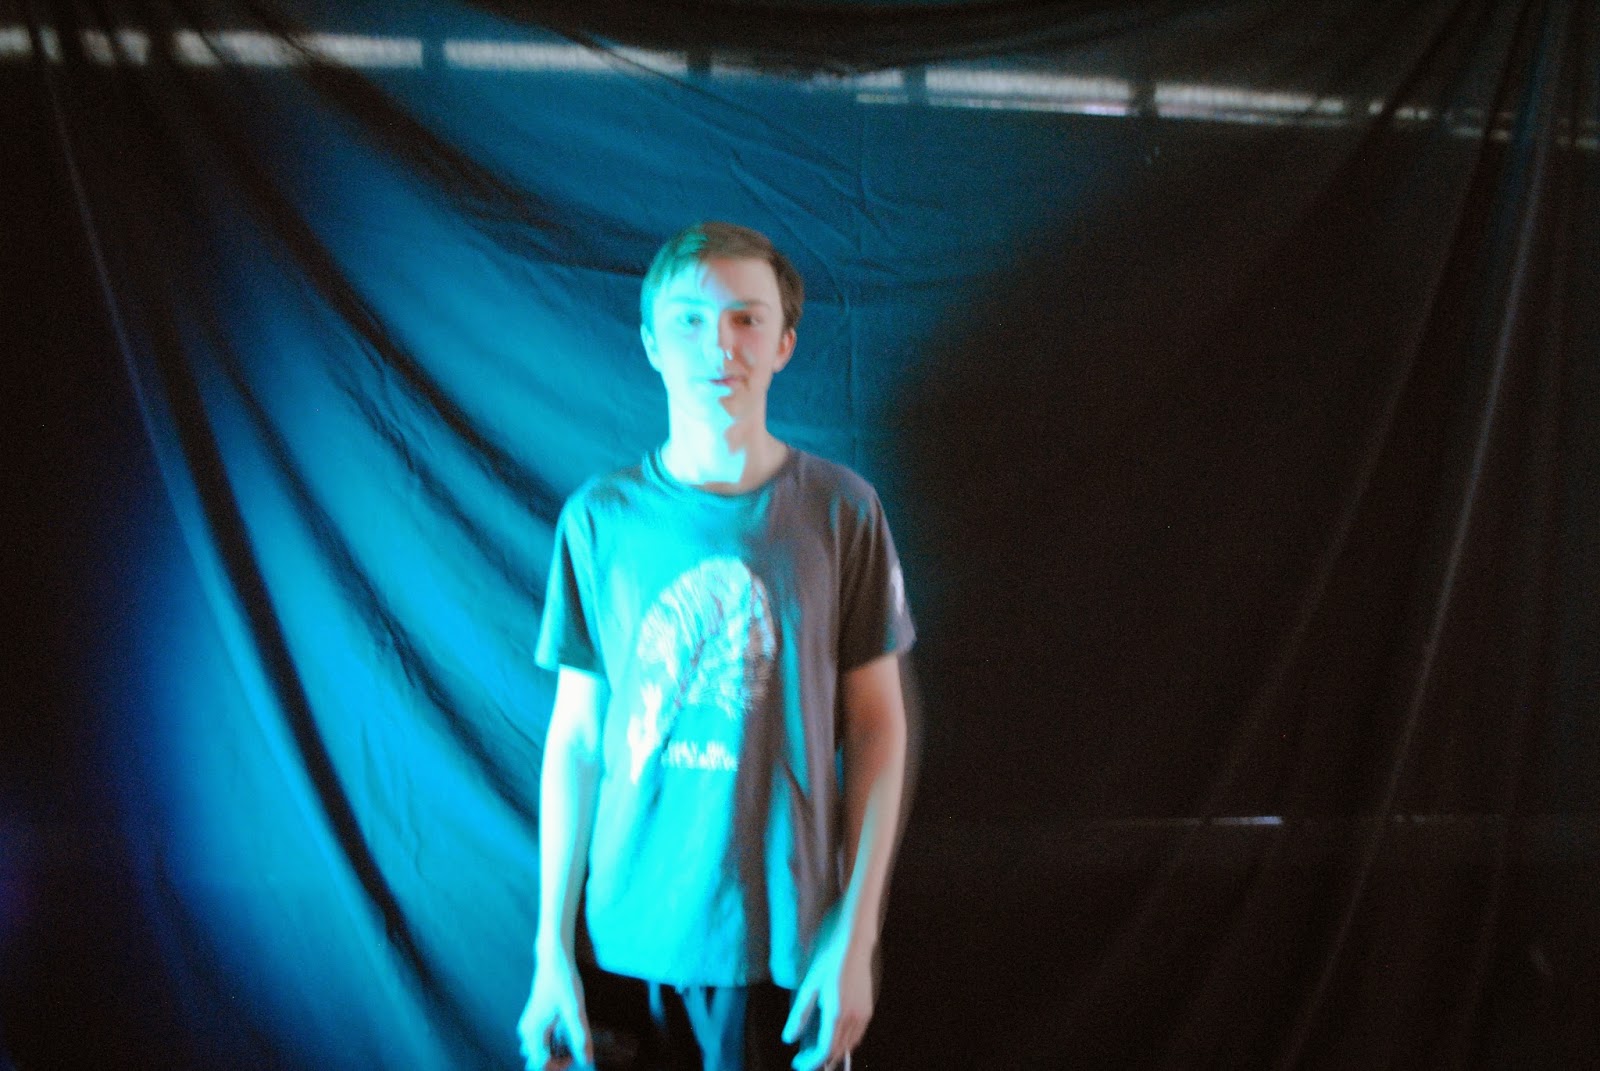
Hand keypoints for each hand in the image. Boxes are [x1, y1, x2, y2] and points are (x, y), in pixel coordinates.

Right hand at [517, 951, 591, 1070]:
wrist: (553, 960)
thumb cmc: (563, 982)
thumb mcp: (575, 1010)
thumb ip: (580, 1036)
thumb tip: (587, 1060)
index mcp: (534, 1032)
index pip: (542, 1065)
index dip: (560, 1065)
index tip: (574, 1054)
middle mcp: (527, 1032)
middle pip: (538, 1061)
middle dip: (557, 1060)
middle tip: (573, 1047)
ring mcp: (529, 1026)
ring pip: (539, 1051)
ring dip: (555, 1051)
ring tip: (569, 1036)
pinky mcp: (533, 1021)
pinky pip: (540, 1041)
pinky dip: (553, 1041)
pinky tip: (564, 1028)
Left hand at [782, 908, 874, 1070]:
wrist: (853, 942)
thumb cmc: (828, 960)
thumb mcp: (809, 986)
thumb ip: (799, 1015)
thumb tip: (789, 1039)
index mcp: (836, 1014)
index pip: (824, 1050)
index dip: (811, 1061)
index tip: (798, 1064)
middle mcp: (853, 1018)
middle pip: (838, 1050)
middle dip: (821, 1060)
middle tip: (804, 1059)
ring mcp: (863, 1014)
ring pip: (850, 1044)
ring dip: (834, 1052)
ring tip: (816, 1051)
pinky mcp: (868, 1008)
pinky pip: (858, 1034)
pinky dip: (846, 1042)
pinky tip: (834, 1036)